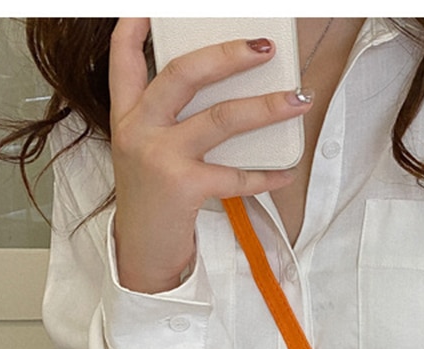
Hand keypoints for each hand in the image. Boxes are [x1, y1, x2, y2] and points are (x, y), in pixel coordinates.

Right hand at [109, 18, 311, 292]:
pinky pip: (236, 175)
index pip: (124, 59)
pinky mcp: (184, 187)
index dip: (134, 28)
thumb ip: (170, 120)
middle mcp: (140, 129)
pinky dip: (267, 175)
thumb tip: (225, 95)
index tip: (149, 8)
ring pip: (221, 119)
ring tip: (298, 98)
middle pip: (184, 74)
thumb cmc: (154, 197)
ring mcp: (160, 156)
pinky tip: (287, 171)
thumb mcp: (146, 151)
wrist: (143, 249)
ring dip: (266, 107)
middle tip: (263, 47)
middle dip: (227, 55)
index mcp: (128, 115)